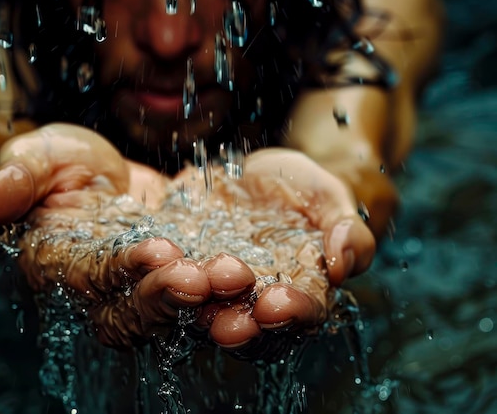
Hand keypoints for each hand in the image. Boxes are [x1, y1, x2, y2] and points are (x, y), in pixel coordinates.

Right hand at [0, 125, 374, 351]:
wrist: (137, 181)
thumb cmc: (85, 173)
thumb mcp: (51, 157)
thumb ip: (24, 174)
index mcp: (85, 275)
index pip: (103, 288)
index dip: (129, 275)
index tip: (159, 251)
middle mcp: (138, 299)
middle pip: (160, 319)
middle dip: (187, 302)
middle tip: (217, 279)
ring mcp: (193, 293)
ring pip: (218, 321)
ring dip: (246, 313)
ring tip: (271, 300)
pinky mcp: (241, 279)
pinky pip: (267, 295)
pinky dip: (299, 284)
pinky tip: (329, 261)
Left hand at [166, 151, 374, 351]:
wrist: (253, 175)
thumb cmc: (300, 190)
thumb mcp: (329, 198)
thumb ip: (347, 230)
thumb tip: (342, 265)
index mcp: (297, 291)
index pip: (299, 315)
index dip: (290, 313)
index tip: (275, 303)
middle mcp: (249, 299)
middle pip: (244, 327)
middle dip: (235, 326)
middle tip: (226, 323)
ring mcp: (208, 284)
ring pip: (196, 308)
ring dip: (189, 304)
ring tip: (186, 286)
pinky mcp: (175, 263)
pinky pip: (160, 273)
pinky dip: (154, 267)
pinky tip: (153, 254)